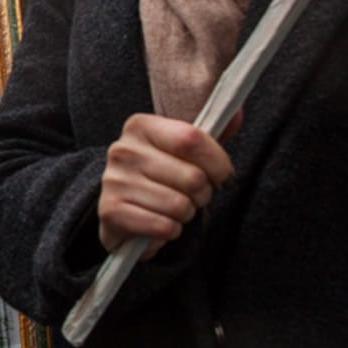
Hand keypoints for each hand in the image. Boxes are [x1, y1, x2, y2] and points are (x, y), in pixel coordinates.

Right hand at [97, 113, 233, 259]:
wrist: (123, 208)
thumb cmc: (161, 176)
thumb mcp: (179, 149)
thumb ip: (207, 134)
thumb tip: (236, 117)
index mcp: (140, 126)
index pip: (192, 139)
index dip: (218, 162)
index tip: (220, 174)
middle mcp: (123, 150)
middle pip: (193, 178)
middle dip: (203, 193)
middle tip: (191, 193)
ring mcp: (114, 181)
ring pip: (180, 206)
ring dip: (186, 213)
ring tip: (172, 207)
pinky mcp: (111, 211)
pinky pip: (163, 227)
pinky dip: (170, 230)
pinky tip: (158, 220)